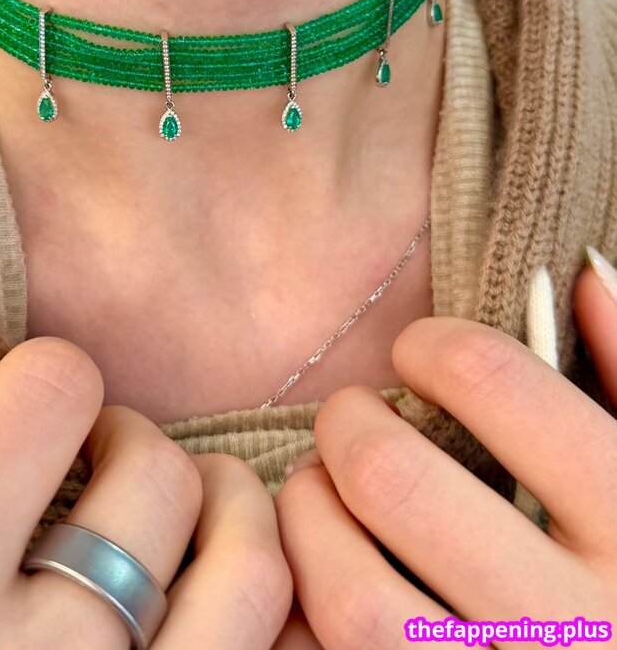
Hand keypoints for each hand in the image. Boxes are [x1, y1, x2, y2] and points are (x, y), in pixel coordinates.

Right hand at [0, 335, 292, 647]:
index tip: (33, 411)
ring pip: (251, 580)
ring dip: (234, 516)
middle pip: (158, 480)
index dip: (47, 380)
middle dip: (139, 440)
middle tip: (107, 459)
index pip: (49, 398)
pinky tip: (208, 620)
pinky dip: (264, 628)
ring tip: (189, 515)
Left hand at [274, 261, 616, 648]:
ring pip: (353, 597)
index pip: (495, 383)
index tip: (419, 353)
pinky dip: (315, 613)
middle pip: (393, 481)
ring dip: (311, 525)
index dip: (435, 346)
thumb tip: (579, 275)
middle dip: (349, 426)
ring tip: (326, 498)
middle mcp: (578, 622)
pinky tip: (335, 580)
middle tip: (352, 419)